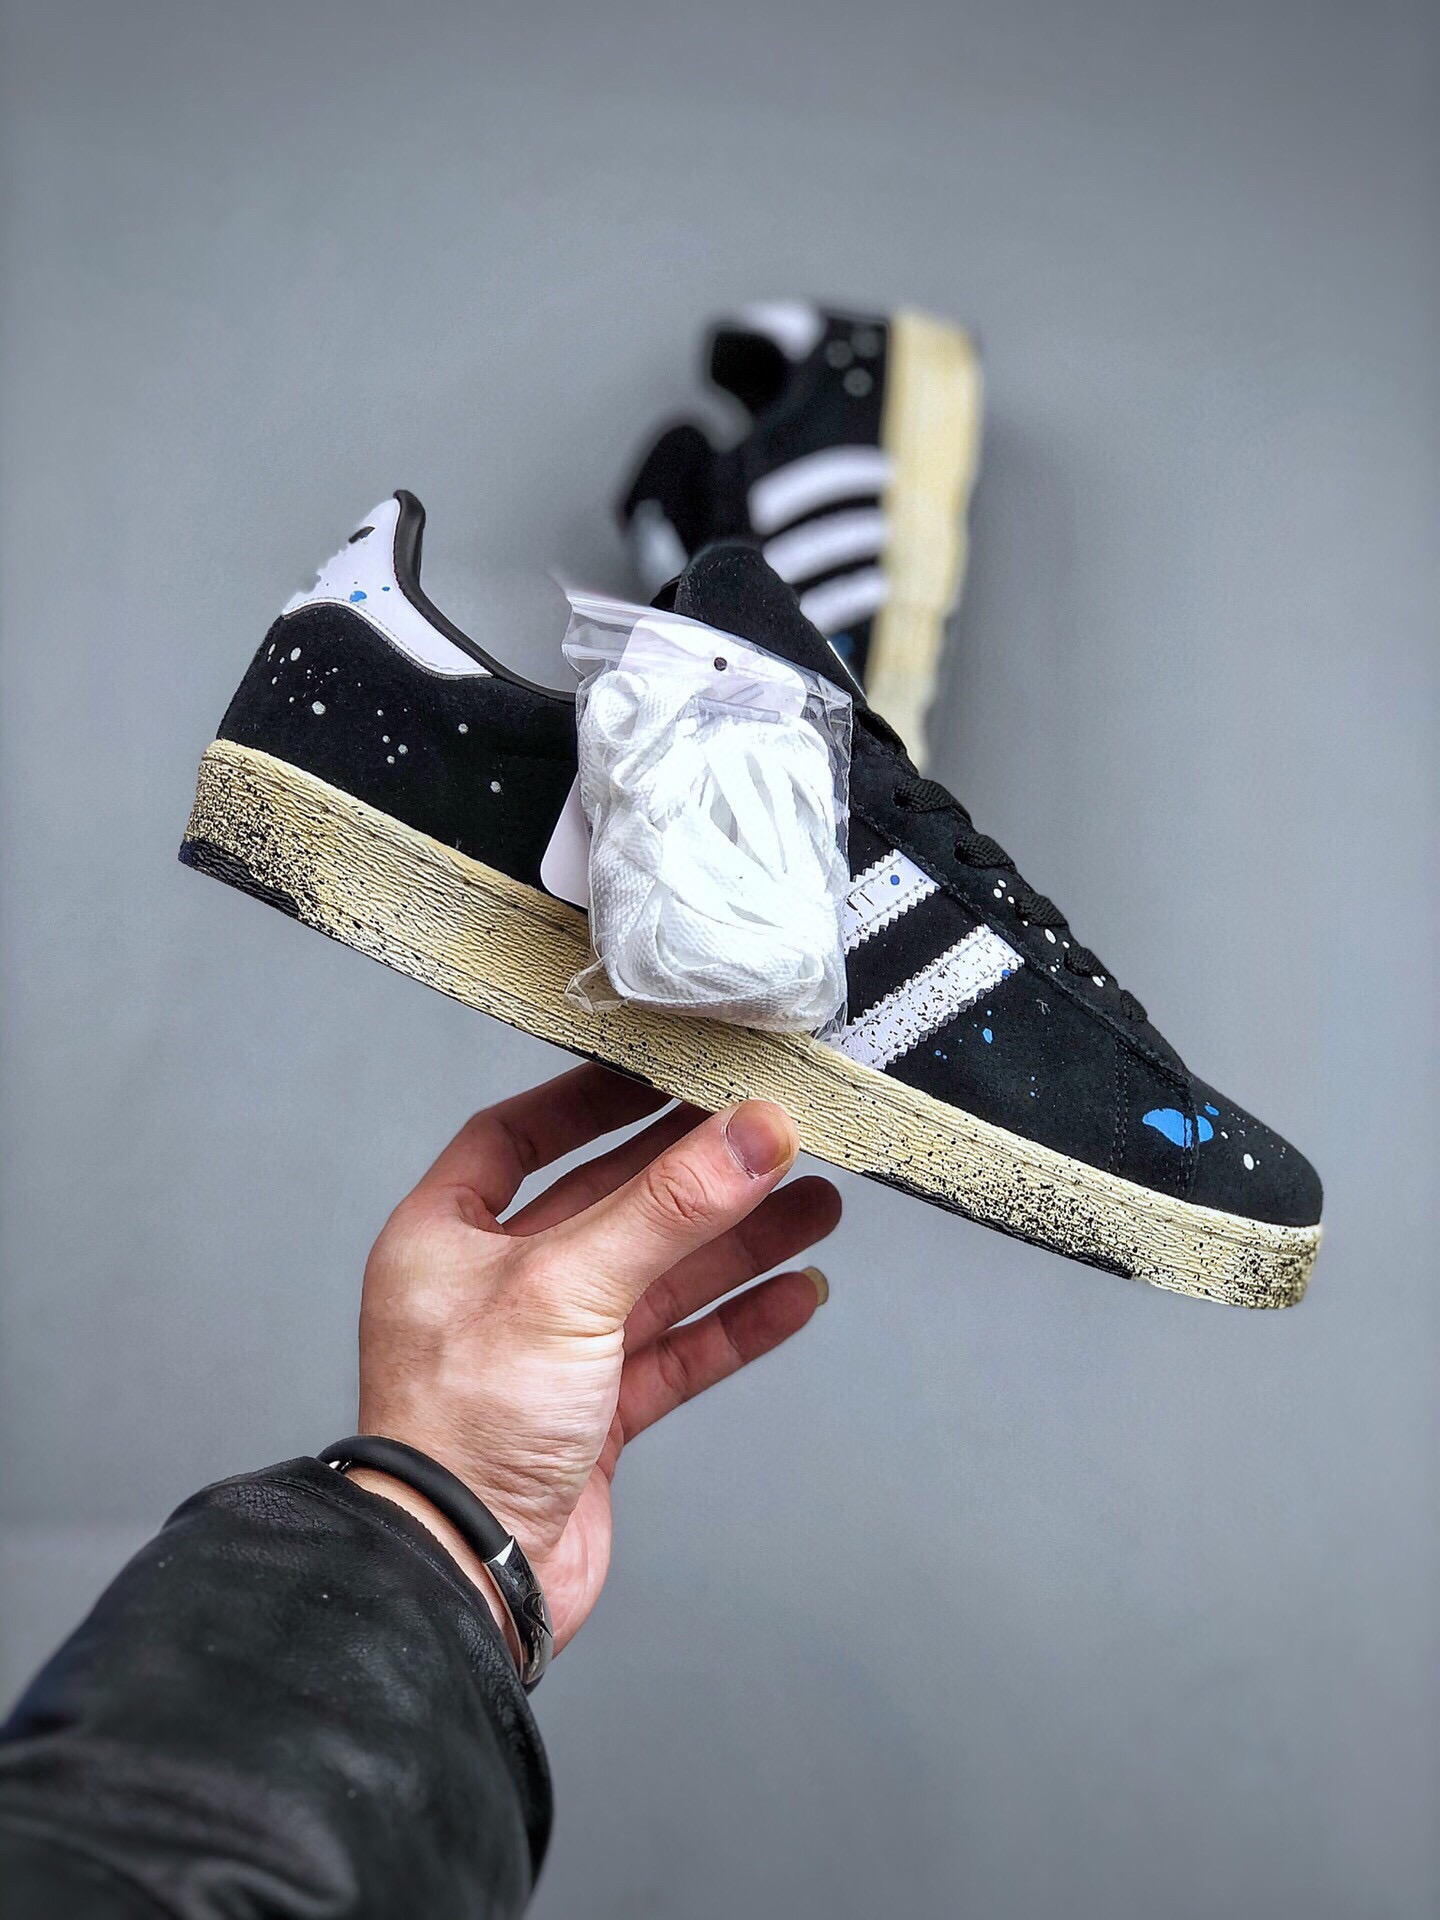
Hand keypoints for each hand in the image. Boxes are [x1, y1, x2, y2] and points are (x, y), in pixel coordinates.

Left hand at [354, 1065, 839, 1653]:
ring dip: (738, 1246)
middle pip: (611, 1205)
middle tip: (776, 1138)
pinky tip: (799, 1295)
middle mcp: (495, 1287)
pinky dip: (737, 1324)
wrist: (464, 1578)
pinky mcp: (595, 1417)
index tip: (664, 1071)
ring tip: (818, 1207)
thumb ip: (669, 1207)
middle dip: (698, 1176)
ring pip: (659, 1280)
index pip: (518, 1136)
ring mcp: (549, 1354)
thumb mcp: (567, 1286)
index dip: (590, 1100)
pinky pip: (678, 1352)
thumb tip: (754, 1132)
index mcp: (447, 1236)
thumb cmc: (465, 1425)